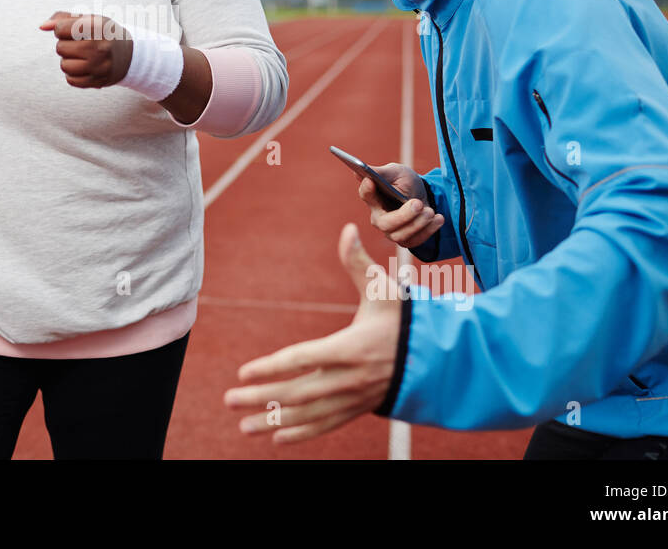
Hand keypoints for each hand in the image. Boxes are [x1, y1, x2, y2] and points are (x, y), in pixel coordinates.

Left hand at [39, 11, 133, 87]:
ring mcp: (99, 66)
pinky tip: (85, 67)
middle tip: (81, 44)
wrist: (129, 55)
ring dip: (69, 60)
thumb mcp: (88, 19)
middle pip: (60, 48)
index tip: (74, 31)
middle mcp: (100, 47)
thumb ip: (62, 18)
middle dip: (66, 45)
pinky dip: (74, 74)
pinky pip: (71, 80)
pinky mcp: (98, 81)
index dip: (62, 29)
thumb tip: (42, 27)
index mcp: (97, 26)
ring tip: (82, 56)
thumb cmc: (103, 33)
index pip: (60, 29)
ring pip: (64, 66)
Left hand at [224, 223, 400, 443]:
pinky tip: (277, 438)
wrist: (438, 358)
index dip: (272, 367)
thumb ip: (359, 263)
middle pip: (298, 392)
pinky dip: (302, 434)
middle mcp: (350, 378)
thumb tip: (349, 229)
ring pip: (308, 415)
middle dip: (262, 398)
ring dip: (273, 422)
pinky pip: (326, 425)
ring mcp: (353, 398)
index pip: (303, 359)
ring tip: (243, 425)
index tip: (243, 372)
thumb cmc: (403, 319)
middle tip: (229, 400)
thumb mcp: (384, 290)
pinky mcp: (358, 410)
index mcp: (351, 347)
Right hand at [357, 162, 443, 248]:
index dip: (367, 189)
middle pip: (384, 223)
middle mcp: (379, 217)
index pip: (366, 194)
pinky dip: (428, 230)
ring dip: (418, 223)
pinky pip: (415, 241)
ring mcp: (391, 231)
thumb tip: (361, 169)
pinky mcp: (405, 239)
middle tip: (418, 204)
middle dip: (403, 215)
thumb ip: (382, 172)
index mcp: (374, 198)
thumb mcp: (397, 173)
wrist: (422, 195)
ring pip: (400, 235)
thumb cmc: (405, 182)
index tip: (371, 181)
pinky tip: (438, 218)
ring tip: (431, 211)